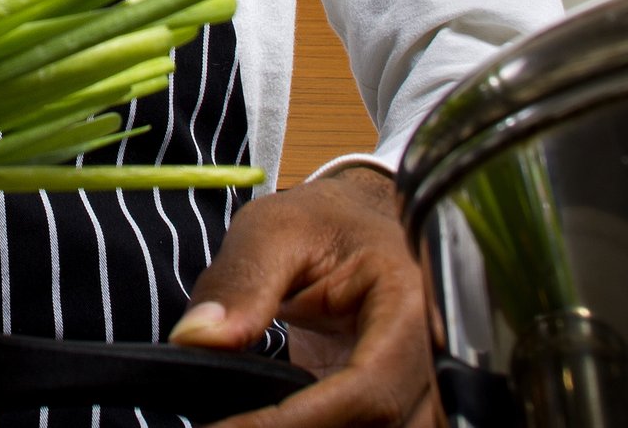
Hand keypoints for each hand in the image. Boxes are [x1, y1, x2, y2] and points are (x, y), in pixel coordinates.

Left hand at [172, 167, 436, 427]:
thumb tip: (196, 338)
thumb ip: (240, 282)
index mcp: (411, 304)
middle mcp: (431, 354)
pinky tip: (267, 421)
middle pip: (383, 425)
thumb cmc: (322, 220)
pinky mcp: (392, 401)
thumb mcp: (275, 230)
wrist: (358, 223)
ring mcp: (418, 385)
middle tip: (227, 427)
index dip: (297, 422)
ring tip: (244, 421)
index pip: (367, 388)